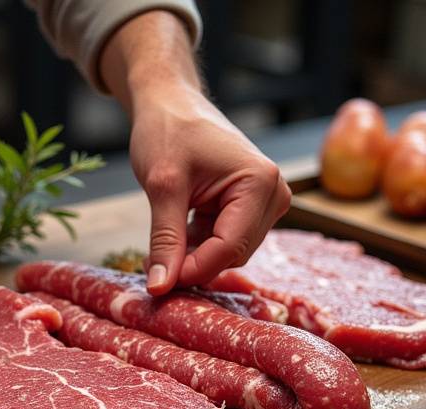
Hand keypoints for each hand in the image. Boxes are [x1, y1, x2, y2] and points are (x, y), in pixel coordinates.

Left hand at [99, 10, 290, 294]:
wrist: (170, 103)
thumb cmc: (167, 131)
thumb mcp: (162, 186)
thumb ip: (165, 239)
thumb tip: (160, 287)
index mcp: (260, 183)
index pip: (231, 247)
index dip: (195, 270)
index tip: (160, 284)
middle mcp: (274, 194)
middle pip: (233, 254)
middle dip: (193, 265)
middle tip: (152, 267)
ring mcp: (266, 202)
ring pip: (229, 253)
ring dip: (194, 257)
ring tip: (159, 247)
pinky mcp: (251, 208)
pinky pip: (225, 242)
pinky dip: (197, 246)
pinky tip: (173, 239)